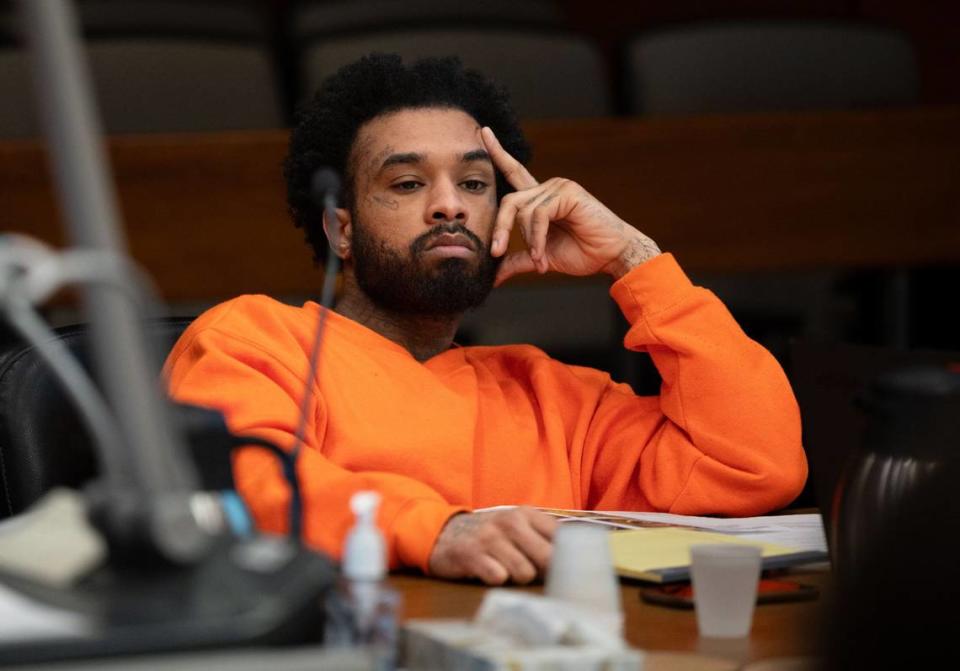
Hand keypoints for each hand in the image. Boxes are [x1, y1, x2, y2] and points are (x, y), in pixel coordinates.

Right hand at [428, 507, 557, 584]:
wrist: (443, 532)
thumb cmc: (490, 535)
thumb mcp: (517, 526)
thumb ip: (544, 537)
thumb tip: (575, 559)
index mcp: (525, 514)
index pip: (561, 537)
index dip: (566, 559)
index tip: (565, 569)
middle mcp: (509, 522)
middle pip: (547, 558)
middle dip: (544, 573)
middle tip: (534, 575)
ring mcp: (489, 537)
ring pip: (524, 573)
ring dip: (518, 579)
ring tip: (507, 572)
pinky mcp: (470, 554)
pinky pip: (498, 578)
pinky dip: (497, 581)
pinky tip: (489, 573)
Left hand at [481, 127, 660, 285]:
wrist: (612, 256)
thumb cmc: (583, 253)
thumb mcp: (541, 258)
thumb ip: (517, 261)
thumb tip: (493, 276)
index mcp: (540, 199)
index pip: (514, 172)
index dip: (498, 153)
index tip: (482, 133)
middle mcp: (548, 188)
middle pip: (509, 201)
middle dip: (500, 228)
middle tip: (495, 252)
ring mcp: (558, 187)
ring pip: (523, 212)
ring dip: (528, 241)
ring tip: (539, 260)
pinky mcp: (567, 193)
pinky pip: (539, 215)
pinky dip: (537, 239)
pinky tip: (543, 255)